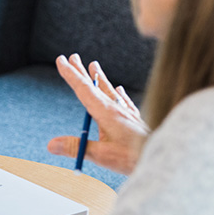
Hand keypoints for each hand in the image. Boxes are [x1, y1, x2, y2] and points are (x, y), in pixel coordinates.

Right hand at [48, 54, 149, 175]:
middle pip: (95, 86)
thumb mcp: (101, 155)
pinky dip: (119, 94)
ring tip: (95, 65)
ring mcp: (127, 114)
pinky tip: (119, 90)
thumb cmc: (134, 158)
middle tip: (72, 57)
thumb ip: (77, 148)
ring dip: (100, 78)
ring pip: (110, 90)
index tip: (61, 60)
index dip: (71, 75)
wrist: (162, 156)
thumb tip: (51, 144)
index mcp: (106, 113)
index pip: (83, 89)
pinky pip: (124, 102)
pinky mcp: (135, 121)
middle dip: (82, 71)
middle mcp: (117, 109)